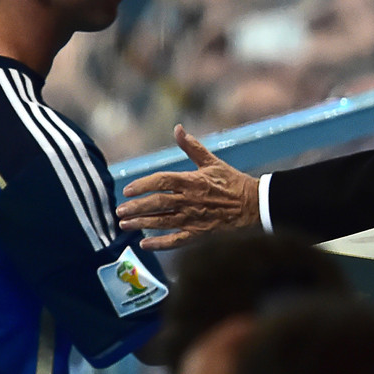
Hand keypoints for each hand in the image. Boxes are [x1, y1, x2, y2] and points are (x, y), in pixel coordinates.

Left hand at [117, 124, 259, 249]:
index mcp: (191, 181)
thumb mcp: (212, 162)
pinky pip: (175, 241)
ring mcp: (193, 219)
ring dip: (141, 224)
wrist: (253, 205)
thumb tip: (178, 128)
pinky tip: (144, 244)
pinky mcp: (198, 234)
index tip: (127, 190)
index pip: (161, 181)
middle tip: (119, 211)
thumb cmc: (232, 182)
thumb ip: (192, 147)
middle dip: (135, 208)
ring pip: (161, 222)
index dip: (142, 185)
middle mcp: (189, 200)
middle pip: (156, 203)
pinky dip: (159, 244)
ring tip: (125, 225)